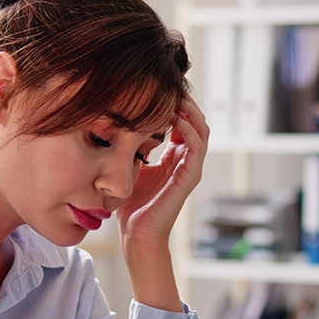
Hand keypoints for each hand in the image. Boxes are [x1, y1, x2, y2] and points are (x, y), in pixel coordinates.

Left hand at [116, 95, 209, 250]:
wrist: (136, 235)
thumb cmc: (130, 206)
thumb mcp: (129, 167)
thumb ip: (131, 148)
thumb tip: (117, 124)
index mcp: (173, 159)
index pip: (182, 123)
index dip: (174, 103)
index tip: (157, 87)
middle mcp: (185, 161)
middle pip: (195, 120)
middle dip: (184, 100)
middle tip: (169, 83)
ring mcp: (190, 169)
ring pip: (201, 128)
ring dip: (190, 109)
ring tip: (175, 94)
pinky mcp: (190, 177)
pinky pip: (197, 145)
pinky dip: (189, 127)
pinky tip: (174, 115)